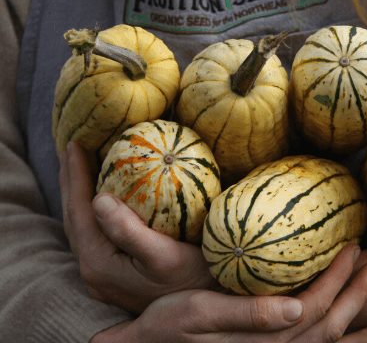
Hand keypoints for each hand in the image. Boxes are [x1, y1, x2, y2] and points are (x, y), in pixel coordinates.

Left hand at [60, 142, 214, 311]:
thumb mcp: (165, 255)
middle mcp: (93, 270)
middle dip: (71, 181)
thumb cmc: (194, 279)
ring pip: (82, 226)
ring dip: (78, 195)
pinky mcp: (114, 273)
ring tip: (79, 167)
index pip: (79, 212)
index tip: (75, 144)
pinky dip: (92, 210)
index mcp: (99, 263)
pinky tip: (101, 199)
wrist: (209, 309)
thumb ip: (129, 230)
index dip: (75, 177)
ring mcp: (102, 274)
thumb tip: (98, 199)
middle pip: (73, 218)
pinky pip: (95, 233)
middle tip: (71, 147)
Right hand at [93, 246, 366, 342]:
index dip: (337, 279)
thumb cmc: (167, 326)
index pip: (314, 308)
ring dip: (360, 332)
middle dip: (357, 298)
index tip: (353, 247)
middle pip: (330, 328)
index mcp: (264, 340)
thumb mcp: (198, 314)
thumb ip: (248, 313)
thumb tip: (298, 309)